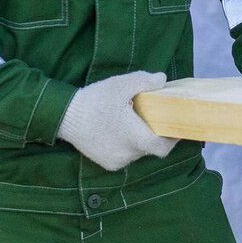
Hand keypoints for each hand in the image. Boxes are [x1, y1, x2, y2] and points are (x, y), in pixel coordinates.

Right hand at [58, 71, 177, 170]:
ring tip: (134, 122)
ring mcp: (116, 161)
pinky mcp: (106, 163)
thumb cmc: (95, 100)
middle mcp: (127, 154)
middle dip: (155, 135)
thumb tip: (162, 79)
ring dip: (139, 140)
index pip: (163, 147)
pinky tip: (120, 131)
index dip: (173, 138)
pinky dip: (127, 145)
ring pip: (137, 152)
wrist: (64, 116)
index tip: (176, 127)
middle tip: (155, 120)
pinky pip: (124, 155)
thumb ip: (144, 81)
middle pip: (150, 148)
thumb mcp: (120, 85)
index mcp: (135, 138)